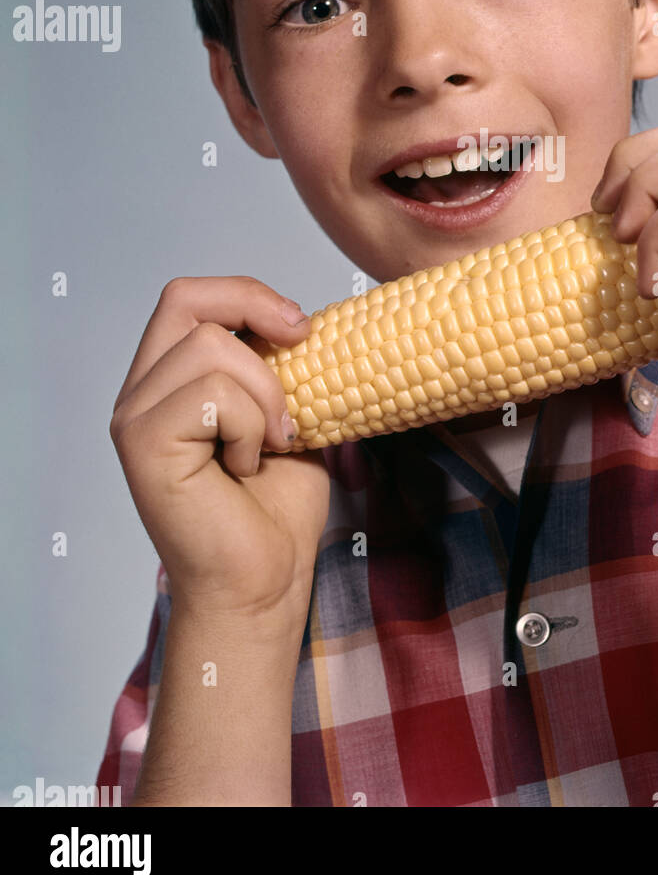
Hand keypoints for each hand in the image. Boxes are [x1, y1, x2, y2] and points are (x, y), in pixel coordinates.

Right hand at [109, 278, 330, 622]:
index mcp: (168, 379)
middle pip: (187, 301)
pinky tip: (246, 466)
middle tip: (300, 351)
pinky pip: (213, 394)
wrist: (264, 580)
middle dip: (256, 315)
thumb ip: (281, 363)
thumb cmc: (276, 508)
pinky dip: (250, 426)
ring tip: (270, 442)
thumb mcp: (290, 412)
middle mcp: (140, 393)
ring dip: (265, 393)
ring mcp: (134, 417)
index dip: (247, 294)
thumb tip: (305, 319)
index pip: (190, 297)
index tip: (301, 326)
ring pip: (211, 348)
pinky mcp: (142, 443)